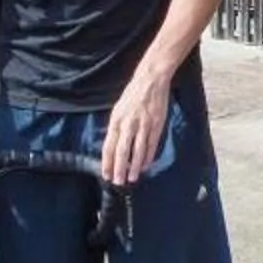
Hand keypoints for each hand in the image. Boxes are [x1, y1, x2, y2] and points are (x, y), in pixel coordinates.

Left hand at [102, 70, 172, 188]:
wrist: (151, 80)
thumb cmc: (133, 95)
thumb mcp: (119, 109)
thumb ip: (116, 127)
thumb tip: (113, 146)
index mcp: (116, 120)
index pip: (109, 146)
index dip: (107, 162)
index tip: (106, 175)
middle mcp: (128, 124)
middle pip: (121, 151)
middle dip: (119, 168)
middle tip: (118, 182)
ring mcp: (143, 125)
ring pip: (137, 150)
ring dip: (134, 166)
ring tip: (132, 178)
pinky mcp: (156, 124)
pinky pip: (151, 144)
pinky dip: (148, 156)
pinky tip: (145, 165)